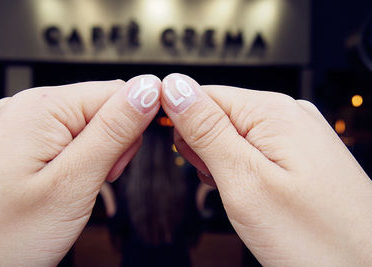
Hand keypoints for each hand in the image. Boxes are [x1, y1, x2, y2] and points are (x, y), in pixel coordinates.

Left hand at [0, 75, 160, 265]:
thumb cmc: (2, 236)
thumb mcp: (73, 182)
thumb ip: (114, 131)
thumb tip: (148, 89)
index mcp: (41, 107)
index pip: (117, 91)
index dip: (133, 126)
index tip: (122, 163)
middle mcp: (27, 107)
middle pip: (101, 107)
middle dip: (113, 144)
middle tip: (97, 180)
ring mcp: (20, 125)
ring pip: (87, 126)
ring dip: (96, 155)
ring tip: (76, 187)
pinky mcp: (19, 143)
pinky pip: (66, 139)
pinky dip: (77, 161)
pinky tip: (64, 183)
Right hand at [161, 73, 371, 265]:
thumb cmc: (316, 237)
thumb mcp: (244, 181)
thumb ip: (205, 130)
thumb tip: (175, 88)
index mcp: (271, 111)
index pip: (201, 94)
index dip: (183, 126)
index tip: (189, 159)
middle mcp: (288, 114)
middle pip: (217, 116)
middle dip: (205, 150)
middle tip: (224, 184)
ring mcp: (298, 135)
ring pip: (233, 136)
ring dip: (224, 165)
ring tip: (244, 195)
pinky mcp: (301, 154)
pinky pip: (255, 152)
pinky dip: (244, 172)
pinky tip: (257, 194)